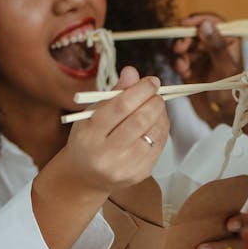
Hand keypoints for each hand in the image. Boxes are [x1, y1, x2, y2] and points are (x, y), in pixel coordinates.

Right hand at [62, 66, 169, 194]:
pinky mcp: (139, 174)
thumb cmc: (88, 139)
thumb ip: (113, 93)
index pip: (120, 107)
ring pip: (153, 133)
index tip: (151, 81)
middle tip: (156, 93)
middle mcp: (105, 154)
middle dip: (154, 101)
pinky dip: (162, 129)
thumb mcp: (92, 114)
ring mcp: (124, 167)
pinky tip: (156, 122)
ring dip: (160, 115)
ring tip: (156, 106)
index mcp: (89, 135)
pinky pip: (159, 146)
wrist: (85, 176)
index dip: (140, 90)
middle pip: (140, 121)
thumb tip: (132, 72)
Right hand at [172, 15, 242, 128]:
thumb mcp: (225, 69)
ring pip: (185, 45)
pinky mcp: (190, 66)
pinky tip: (184, 73)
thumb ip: (216, 46)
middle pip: (194, 32)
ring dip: (180, 54)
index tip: (185, 24)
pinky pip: (179, 58)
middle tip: (180, 49)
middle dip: (185, 39)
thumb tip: (205, 24)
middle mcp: (214, 45)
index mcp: (229, 41)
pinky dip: (179, 64)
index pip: (214, 21)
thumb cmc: (231, 93)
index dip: (199, 19)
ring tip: (183, 67)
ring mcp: (201, 56)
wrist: (220, 115)